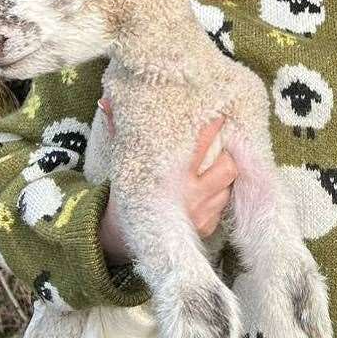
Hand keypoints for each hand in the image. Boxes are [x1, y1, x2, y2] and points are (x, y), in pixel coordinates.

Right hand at [96, 103, 237, 259]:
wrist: (120, 236)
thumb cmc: (125, 192)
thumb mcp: (121, 161)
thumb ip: (118, 129)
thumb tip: (107, 101)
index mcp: (170, 175)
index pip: (202, 144)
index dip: (213, 127)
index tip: (219, 115)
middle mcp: (190, 195)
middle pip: (227, 167)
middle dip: (227, 154)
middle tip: (223, 145)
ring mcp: (200, 214)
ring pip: (228, 186)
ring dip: (224, 175)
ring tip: (215, 165)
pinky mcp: (206, 228)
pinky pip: (223, 207)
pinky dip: (219, 196)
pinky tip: (209, 189)